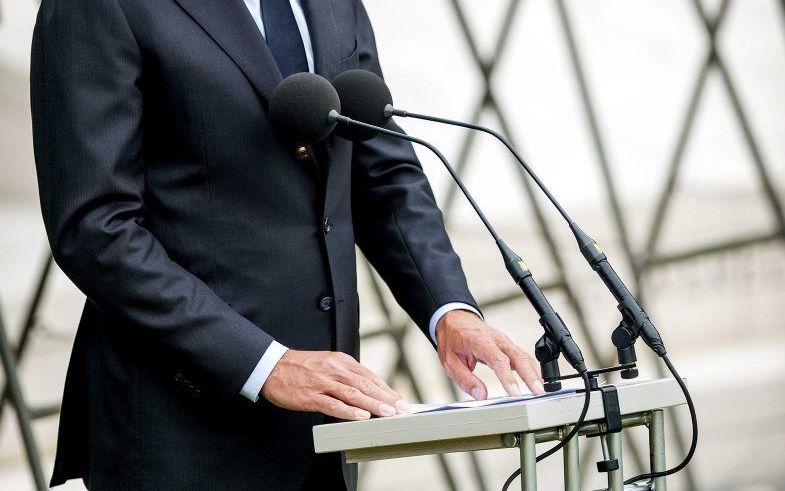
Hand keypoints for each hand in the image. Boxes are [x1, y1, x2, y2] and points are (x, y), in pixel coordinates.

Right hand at [261, 349, 409, 419]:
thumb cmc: (301, 367)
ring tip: (389, 413)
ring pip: (354, 394)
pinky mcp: (311, 396)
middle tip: (402, 408)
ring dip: (374, 404)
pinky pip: (333, 404)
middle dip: (386, 397)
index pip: (369, 376)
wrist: (272, 367)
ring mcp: (323, 382)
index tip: (400, 400)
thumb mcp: (327, 363)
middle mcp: (335, 369)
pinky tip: (362, 416)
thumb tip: (368, 389)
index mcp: (341, 361)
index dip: (386, 389)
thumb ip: (347, 375)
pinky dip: (349, 411)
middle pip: (366, 384)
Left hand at [435, 310, 544, 399]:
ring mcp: (504, 341)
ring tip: (540, 391)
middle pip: (518, 356)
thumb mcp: (449, 361)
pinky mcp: (507, 345)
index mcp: (480, 341)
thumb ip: (465, 380)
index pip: (498, 360)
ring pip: (523, 356)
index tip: (515, 394)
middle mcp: (496, 339)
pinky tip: (535, 382)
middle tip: (538, 393)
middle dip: (530, 376)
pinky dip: (530, 369)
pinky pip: (521, 356)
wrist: (454, 318)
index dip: (508, 378)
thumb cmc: (452, 339)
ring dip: (534, 373)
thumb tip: (481, 396)